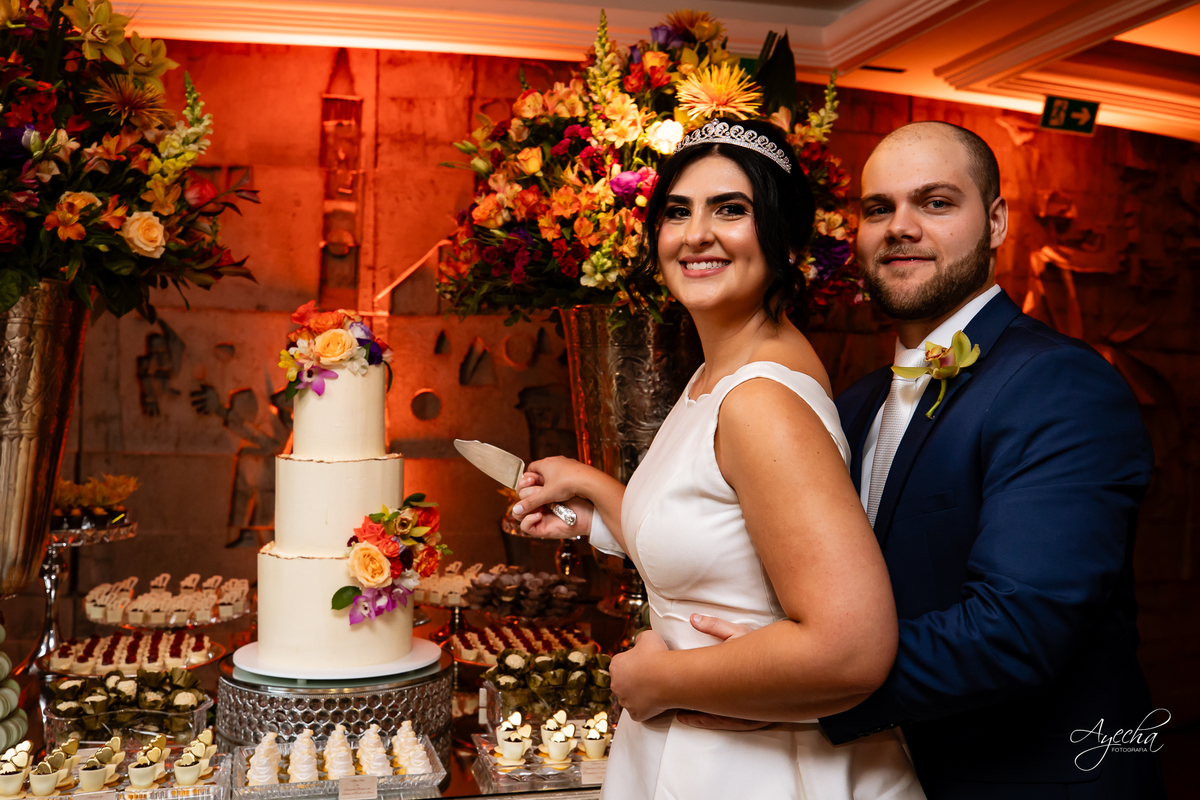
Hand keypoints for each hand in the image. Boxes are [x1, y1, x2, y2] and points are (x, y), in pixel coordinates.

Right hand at [512, 457, 591, 537]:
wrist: (589, 480)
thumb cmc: (566, 484)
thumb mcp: (545, 496)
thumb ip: (530, 502)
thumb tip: (516, 510)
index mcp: (545, 463)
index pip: (530, 468)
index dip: (528, 479)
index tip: (529, 488)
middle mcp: (555, 460)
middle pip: (542, 470)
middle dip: (540, 481)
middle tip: (540, 492)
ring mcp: (567, 463)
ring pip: (555, 471)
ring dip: (552, 482)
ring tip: (553, 493)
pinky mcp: (576, 468)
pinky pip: (565, 473)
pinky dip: (563, 481)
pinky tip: (565, 491)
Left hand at [609, 630, 670, 721]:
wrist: (669, 677)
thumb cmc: (658, 656)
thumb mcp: (648, 636)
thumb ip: (639, 639)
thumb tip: (639, 643)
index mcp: (615, 665)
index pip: (621, 664)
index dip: (634, 663)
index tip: (645, 664)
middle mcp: (616, 684)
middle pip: (623, 683)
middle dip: (633, 680)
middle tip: (650, 677)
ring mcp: (625, 701)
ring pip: (629, 698)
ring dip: (638, 695)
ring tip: (653, 689)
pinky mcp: (635, 714)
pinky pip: (638, 712)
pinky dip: (645, 708)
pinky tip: (654, 701)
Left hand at [674, 613, 771, 730]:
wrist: (801, 665)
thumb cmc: (769, 647)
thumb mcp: (741, 634)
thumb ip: (716, 627)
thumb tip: (693, 619)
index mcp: (738, 679)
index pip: (706, 688)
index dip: (686, 690)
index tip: (670, 689)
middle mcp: (746, 699)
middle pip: (714, 708)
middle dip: (692, 708)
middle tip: (673, 708)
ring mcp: (755, 712)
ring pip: (722, 720)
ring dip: (702, 719)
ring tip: (682, 716)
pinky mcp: (761, 717)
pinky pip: (734, 724)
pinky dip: (715, 722)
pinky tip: (702, 719)